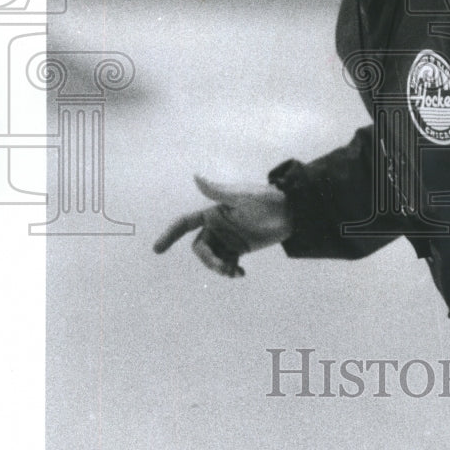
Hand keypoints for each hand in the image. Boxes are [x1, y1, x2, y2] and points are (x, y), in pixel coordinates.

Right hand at [152, 175, 291, 277]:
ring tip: (234, 272)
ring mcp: (228, 238)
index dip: (170, 235)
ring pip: (212, 258)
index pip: (185, 224)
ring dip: (219, 268)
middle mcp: (217, 226)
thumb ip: (218, 192)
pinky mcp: (240, 248)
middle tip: (224, 267)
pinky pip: (227, 263)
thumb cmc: (267, 200)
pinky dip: (230, 271)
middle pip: (200, 248)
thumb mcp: (243, 196)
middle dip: (208, 260)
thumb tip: (196, 176)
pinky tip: (240, 274)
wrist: (291, 212)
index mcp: (213, 212)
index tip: (157, 249)